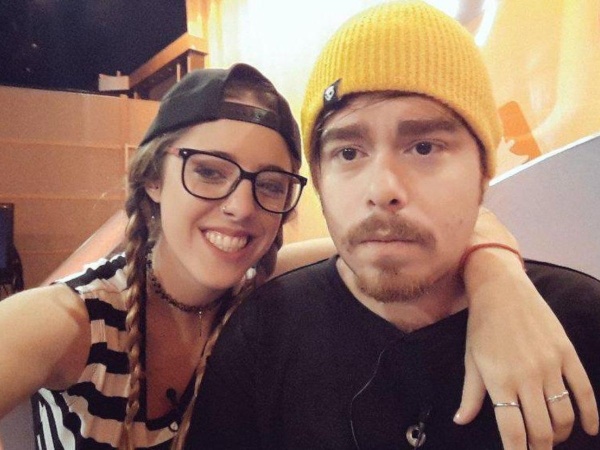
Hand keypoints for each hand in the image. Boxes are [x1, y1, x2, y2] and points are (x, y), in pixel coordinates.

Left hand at [456, 249, 598, 448]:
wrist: (501, 289)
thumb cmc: (482, 325)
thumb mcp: (471, 359)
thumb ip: (470, 394)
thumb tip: (460, 421)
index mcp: (499, 380)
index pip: (513, 431)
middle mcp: (526, 376)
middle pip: (541, 429)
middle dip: (540, 448)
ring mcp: (550, 365)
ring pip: (563, 415)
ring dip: (560, 434)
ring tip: (553, 439)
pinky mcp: (566, 353)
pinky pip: (584, 390)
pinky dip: (590, 415)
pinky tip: (589, 429)